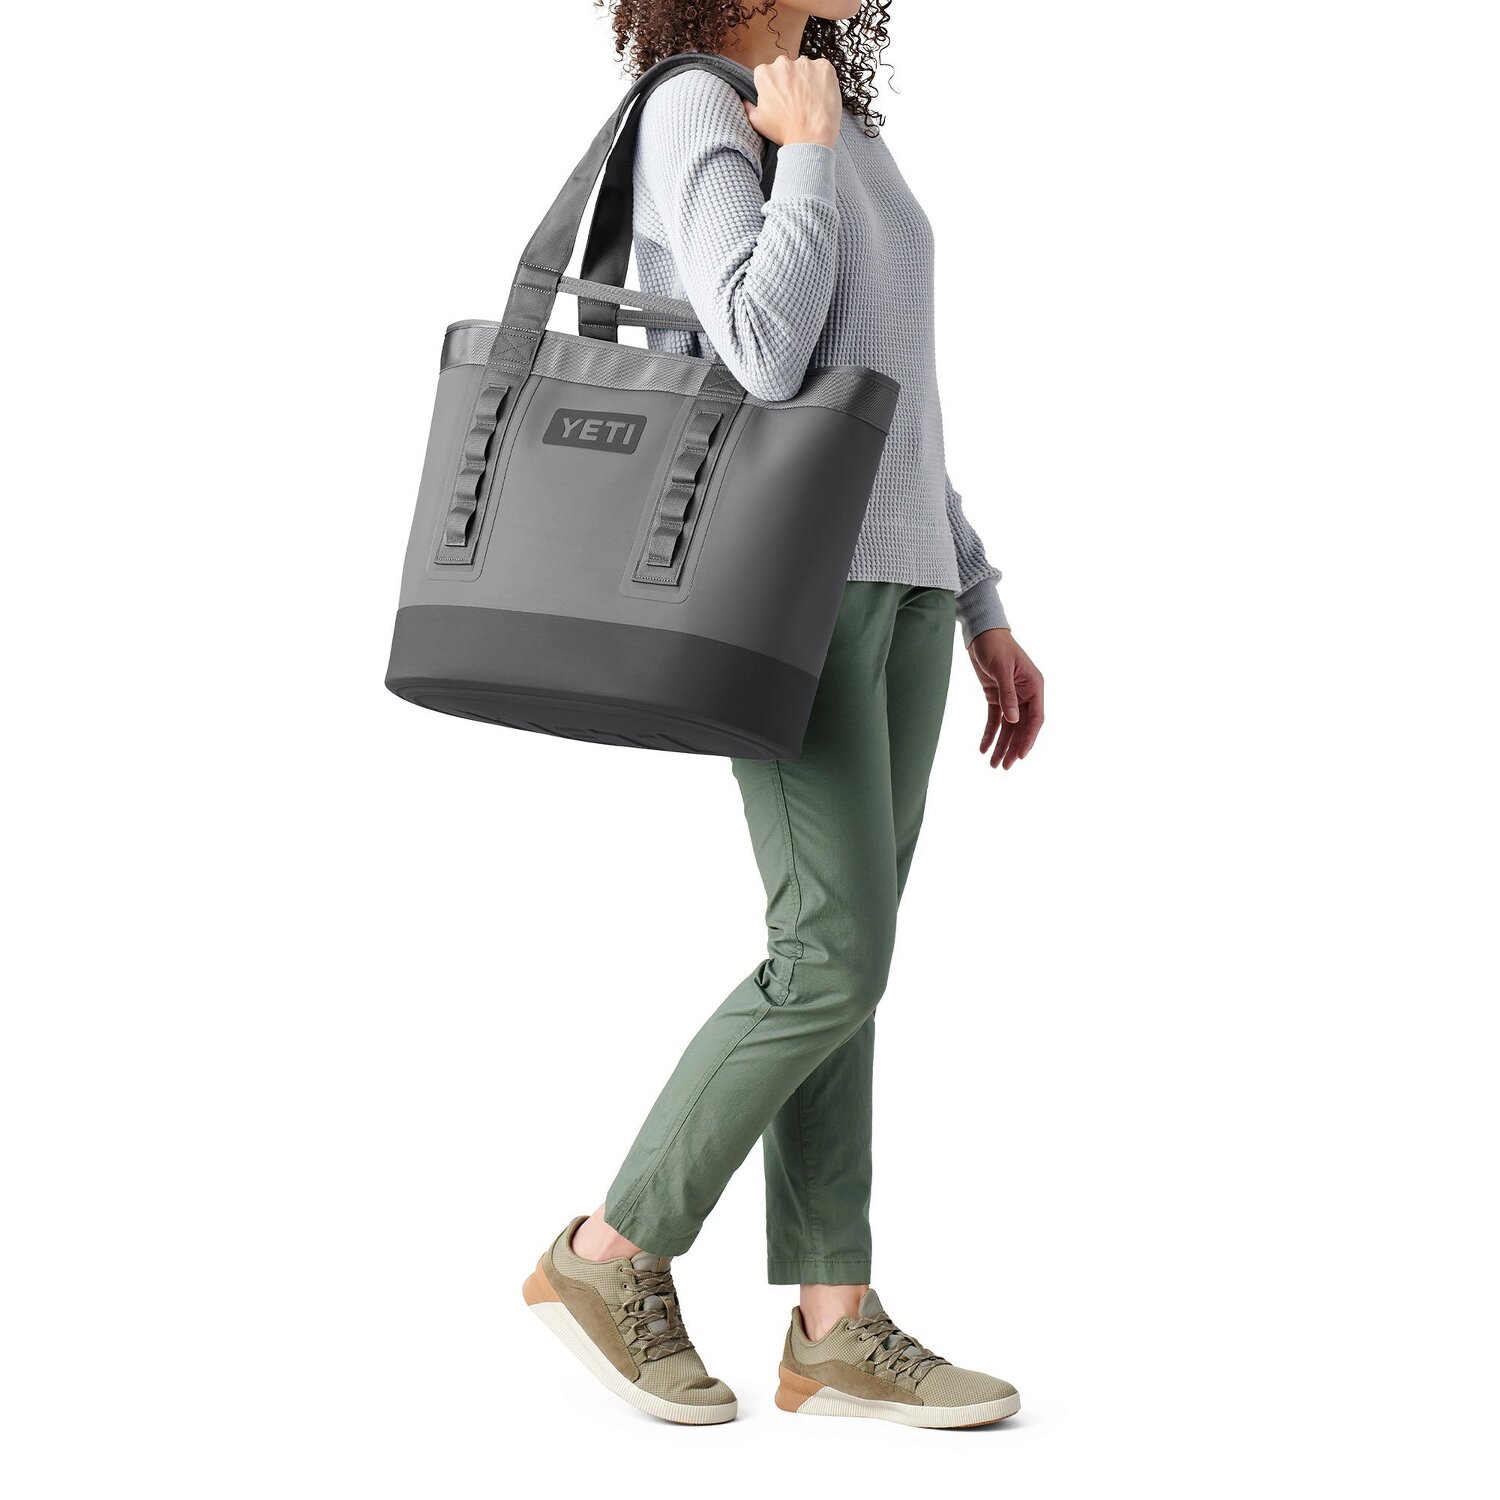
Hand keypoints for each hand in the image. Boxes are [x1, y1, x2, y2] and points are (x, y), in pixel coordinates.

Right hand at [744, 56, 841, 148]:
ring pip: (805, 69)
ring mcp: (805, 64)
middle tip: (796, 101)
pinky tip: (821, 96)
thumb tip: (744, 100)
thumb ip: (748, 106)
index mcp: (765, 73)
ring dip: (807, 80)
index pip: (767, 74)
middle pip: (787, 69)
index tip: (780, 98)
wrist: (810, 139)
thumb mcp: (757, 121)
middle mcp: (783, 63)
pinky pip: (823, 70)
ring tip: (810, 101)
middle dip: (791, 81)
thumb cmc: (784, 132)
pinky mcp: (824, 67)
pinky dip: (823, 80)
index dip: (774, 87)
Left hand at [968, 629, 1044, 769]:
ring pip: (1008, 727)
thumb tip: (1014, 720)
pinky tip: (983, 748)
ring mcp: (1011, 696)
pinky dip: (990, 734)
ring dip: (1001, 745)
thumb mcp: (1002, 670)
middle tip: (1004, 767)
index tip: (1021, 755)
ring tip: (993, 764)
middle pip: (1021, 727)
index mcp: (1034, 686)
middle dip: (1013, 747)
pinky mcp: (996, 696)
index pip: (1036, 718)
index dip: (1029, 738)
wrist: (981, 633)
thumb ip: (1008, 695)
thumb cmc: (996, 646)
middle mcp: (1026, 694)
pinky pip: (995, 719)